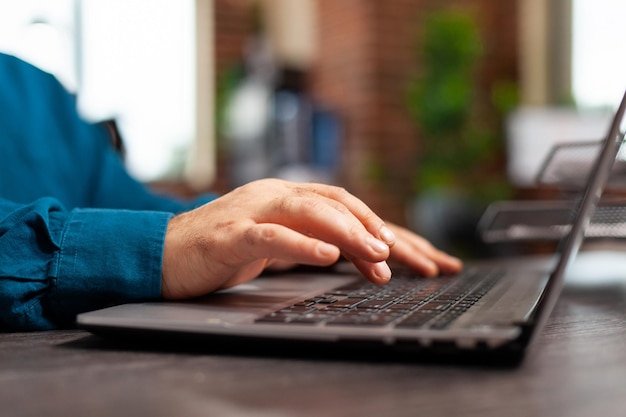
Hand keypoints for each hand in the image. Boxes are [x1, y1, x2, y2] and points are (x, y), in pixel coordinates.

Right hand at [161, 179, 461, 298]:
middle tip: (410, 259)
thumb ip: (310, 241)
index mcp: (288, 197)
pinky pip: (271, 235)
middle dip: (379, 230)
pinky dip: (302, 243)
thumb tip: (354, 254)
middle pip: (337, 203)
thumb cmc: (222, 250)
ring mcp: (251, 210)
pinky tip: (328, 255)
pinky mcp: (230, 233)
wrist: (162, 252)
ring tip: (379, 256)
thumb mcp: (276, 245)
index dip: (385, 228)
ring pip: (310, 211)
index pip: (346, 205)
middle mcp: (275, 195)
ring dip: (349, 234)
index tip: (420, 255)